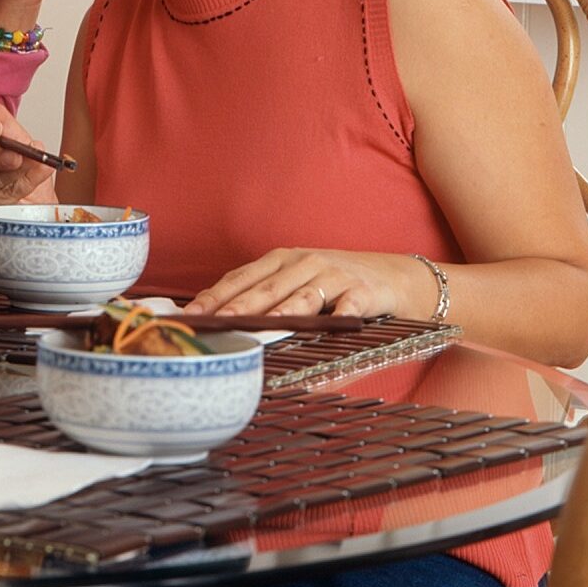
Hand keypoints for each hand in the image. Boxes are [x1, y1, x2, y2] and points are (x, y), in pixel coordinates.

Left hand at [183, 247, 431, 319]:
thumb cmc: (337, 285)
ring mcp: (334, 275)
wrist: (397, 278)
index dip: (214, 295)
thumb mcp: (298, 284)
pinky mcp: (364, 290)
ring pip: (302, 296)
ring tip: (261, 325)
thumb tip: (218, 316)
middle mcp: (304, 263)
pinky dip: (341, 313)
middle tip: (214, 323)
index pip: (241, 278)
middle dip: (236, 306)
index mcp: (281, 261)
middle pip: (265, 288)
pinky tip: (332, 324)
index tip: (190, 314)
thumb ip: (264, 295)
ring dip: (281, 310)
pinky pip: (350, 304)